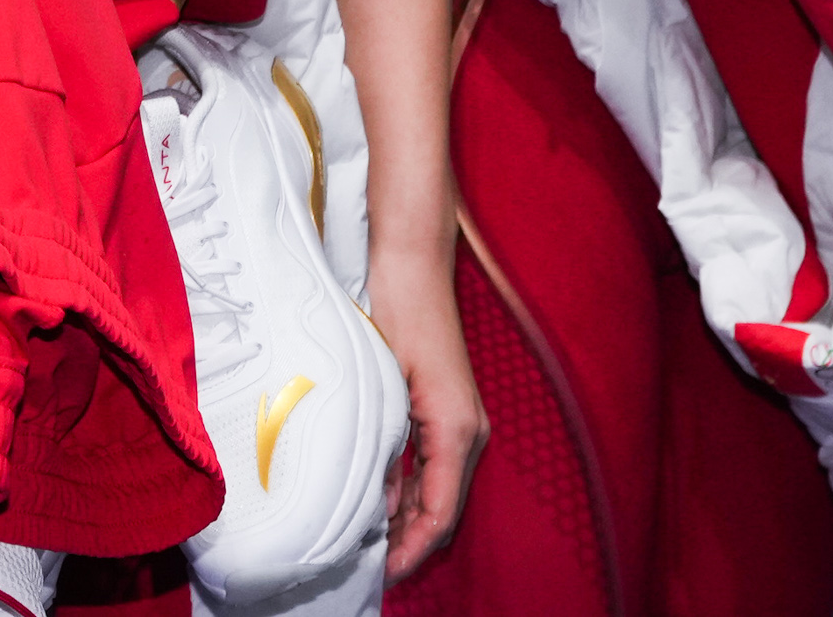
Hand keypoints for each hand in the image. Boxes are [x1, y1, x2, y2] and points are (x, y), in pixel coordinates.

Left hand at [369, 249, 485, 577]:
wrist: (412, 260)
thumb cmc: (397, 308)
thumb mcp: (380, 381)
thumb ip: (381, 444)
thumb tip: (372, 500)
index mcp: (457, 431)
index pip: (439, 515)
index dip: (411, 551)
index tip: (381, 574)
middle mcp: (468, 431)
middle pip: (441, 508)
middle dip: (407, 542)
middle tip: (364, 565)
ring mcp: (459, 419)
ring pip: (434, 488)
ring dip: (405, 517)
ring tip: (365, 543)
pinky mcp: (445, 407)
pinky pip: (429, 463)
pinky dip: (406, 487)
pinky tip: (377, 500)